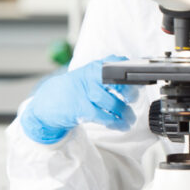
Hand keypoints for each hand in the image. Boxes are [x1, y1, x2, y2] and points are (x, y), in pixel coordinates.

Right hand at [20, 55, 138, 143]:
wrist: (48, 102)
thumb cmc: (76, 89)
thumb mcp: (91, 77)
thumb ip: (111, 77)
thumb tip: (137, 84)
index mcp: (96, 67)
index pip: (118, 64)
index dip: (131, 74)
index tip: (141, 82)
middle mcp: (90, 76)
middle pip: (116, 81)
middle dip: (130, 92)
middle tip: (133, 100)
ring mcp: (84, 92)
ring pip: (111, 102)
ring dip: (124, 113)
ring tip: (130, 119)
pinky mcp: (79, 108)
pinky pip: (102, 116)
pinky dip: (115, 122)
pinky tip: (121, 125)